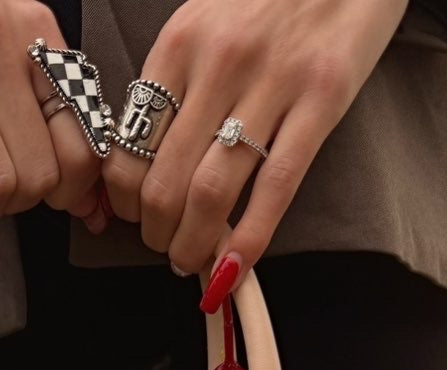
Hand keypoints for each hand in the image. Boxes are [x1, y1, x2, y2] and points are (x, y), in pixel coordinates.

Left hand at [102, 0, 406, 305]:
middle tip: (164, 248)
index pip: (128, 145)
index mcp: (180, 44)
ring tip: (193, 261)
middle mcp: (219, 63)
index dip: (124, 200)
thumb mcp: (208, 20)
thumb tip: (148, 159)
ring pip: (211, 192)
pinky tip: (235, 269)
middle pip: (165, 181)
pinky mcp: (323, 98)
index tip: (133, 218)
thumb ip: (178, 82)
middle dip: (157, 233)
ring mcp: (273, 82)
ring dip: (194, 244)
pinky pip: (277, 187)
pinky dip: (250, 239)